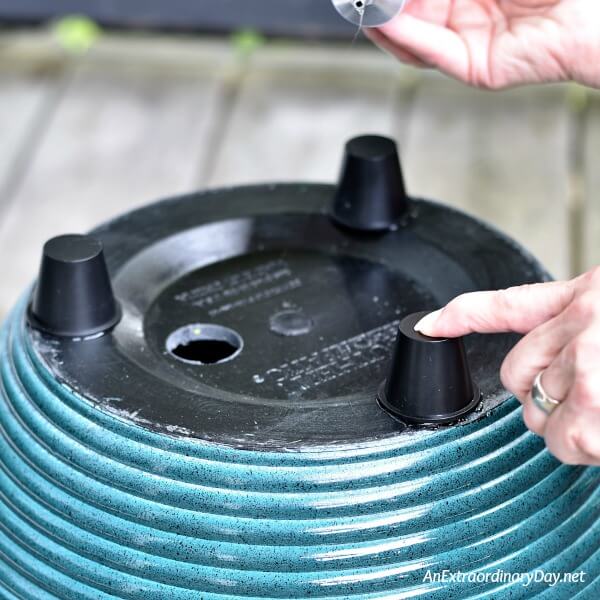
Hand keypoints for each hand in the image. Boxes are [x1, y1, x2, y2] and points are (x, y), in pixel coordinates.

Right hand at [366, 0, 599, 88]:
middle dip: (381, 5)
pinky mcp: (474, 68)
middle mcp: (467, 16)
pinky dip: (408, 39)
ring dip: (386, 24)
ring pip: (413, 40)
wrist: (595, 8)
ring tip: (364, 7)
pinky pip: (433, 54)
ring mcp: (469, 44)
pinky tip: (387, 22)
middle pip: (409, 15)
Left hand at [415, 267, 599, 464]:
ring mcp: (587, 367)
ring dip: (568, 425)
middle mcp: (584, 325)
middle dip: (541, 395)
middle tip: (586, 396)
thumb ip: (577, 321)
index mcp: (589, 297)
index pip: (509, 304)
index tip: (431, 325)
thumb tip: (544, 340)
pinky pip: (564, 440)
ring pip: (536, 414)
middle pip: (515, 373)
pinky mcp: (594, 408)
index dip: (462, 315)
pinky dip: (589, 448)